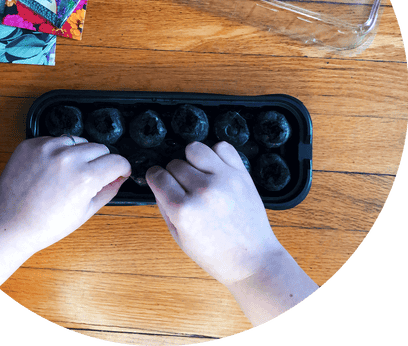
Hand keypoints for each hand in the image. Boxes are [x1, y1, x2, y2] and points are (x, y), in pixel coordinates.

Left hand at [0, 136, 130, 284]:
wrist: (8, 224)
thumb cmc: (45, 225)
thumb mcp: (84, 212)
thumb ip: (108, 191)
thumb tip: (120, 177)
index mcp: (85, 177)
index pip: (117, 160)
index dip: (122, 168)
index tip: (119, 171)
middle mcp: (68, 158)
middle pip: (100, 148)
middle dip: (102, 161)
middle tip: (92, 175)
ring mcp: (48, 148)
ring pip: (79, 140)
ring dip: (81, 153)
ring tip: (69, 172)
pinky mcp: (31, 144)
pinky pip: (56, 140)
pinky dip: (59, 150)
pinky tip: (52, 168)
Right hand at [146, 141, 317, 325]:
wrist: (252, 260)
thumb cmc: (215, 254)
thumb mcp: (179, 237)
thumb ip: (164, 206)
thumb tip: (158, 181)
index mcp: (184, 211)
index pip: (158, 176)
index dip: (155, 178)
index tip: (159, 180)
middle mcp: (203, 191)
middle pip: (174, 163)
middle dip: (174, 174)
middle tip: (184, 188)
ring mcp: (224, 180)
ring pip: (194, 148)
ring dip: (191, 159)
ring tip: (197, 173)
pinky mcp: (241, 174)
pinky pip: (221, 147)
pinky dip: (215, 154)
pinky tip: (214, 168)